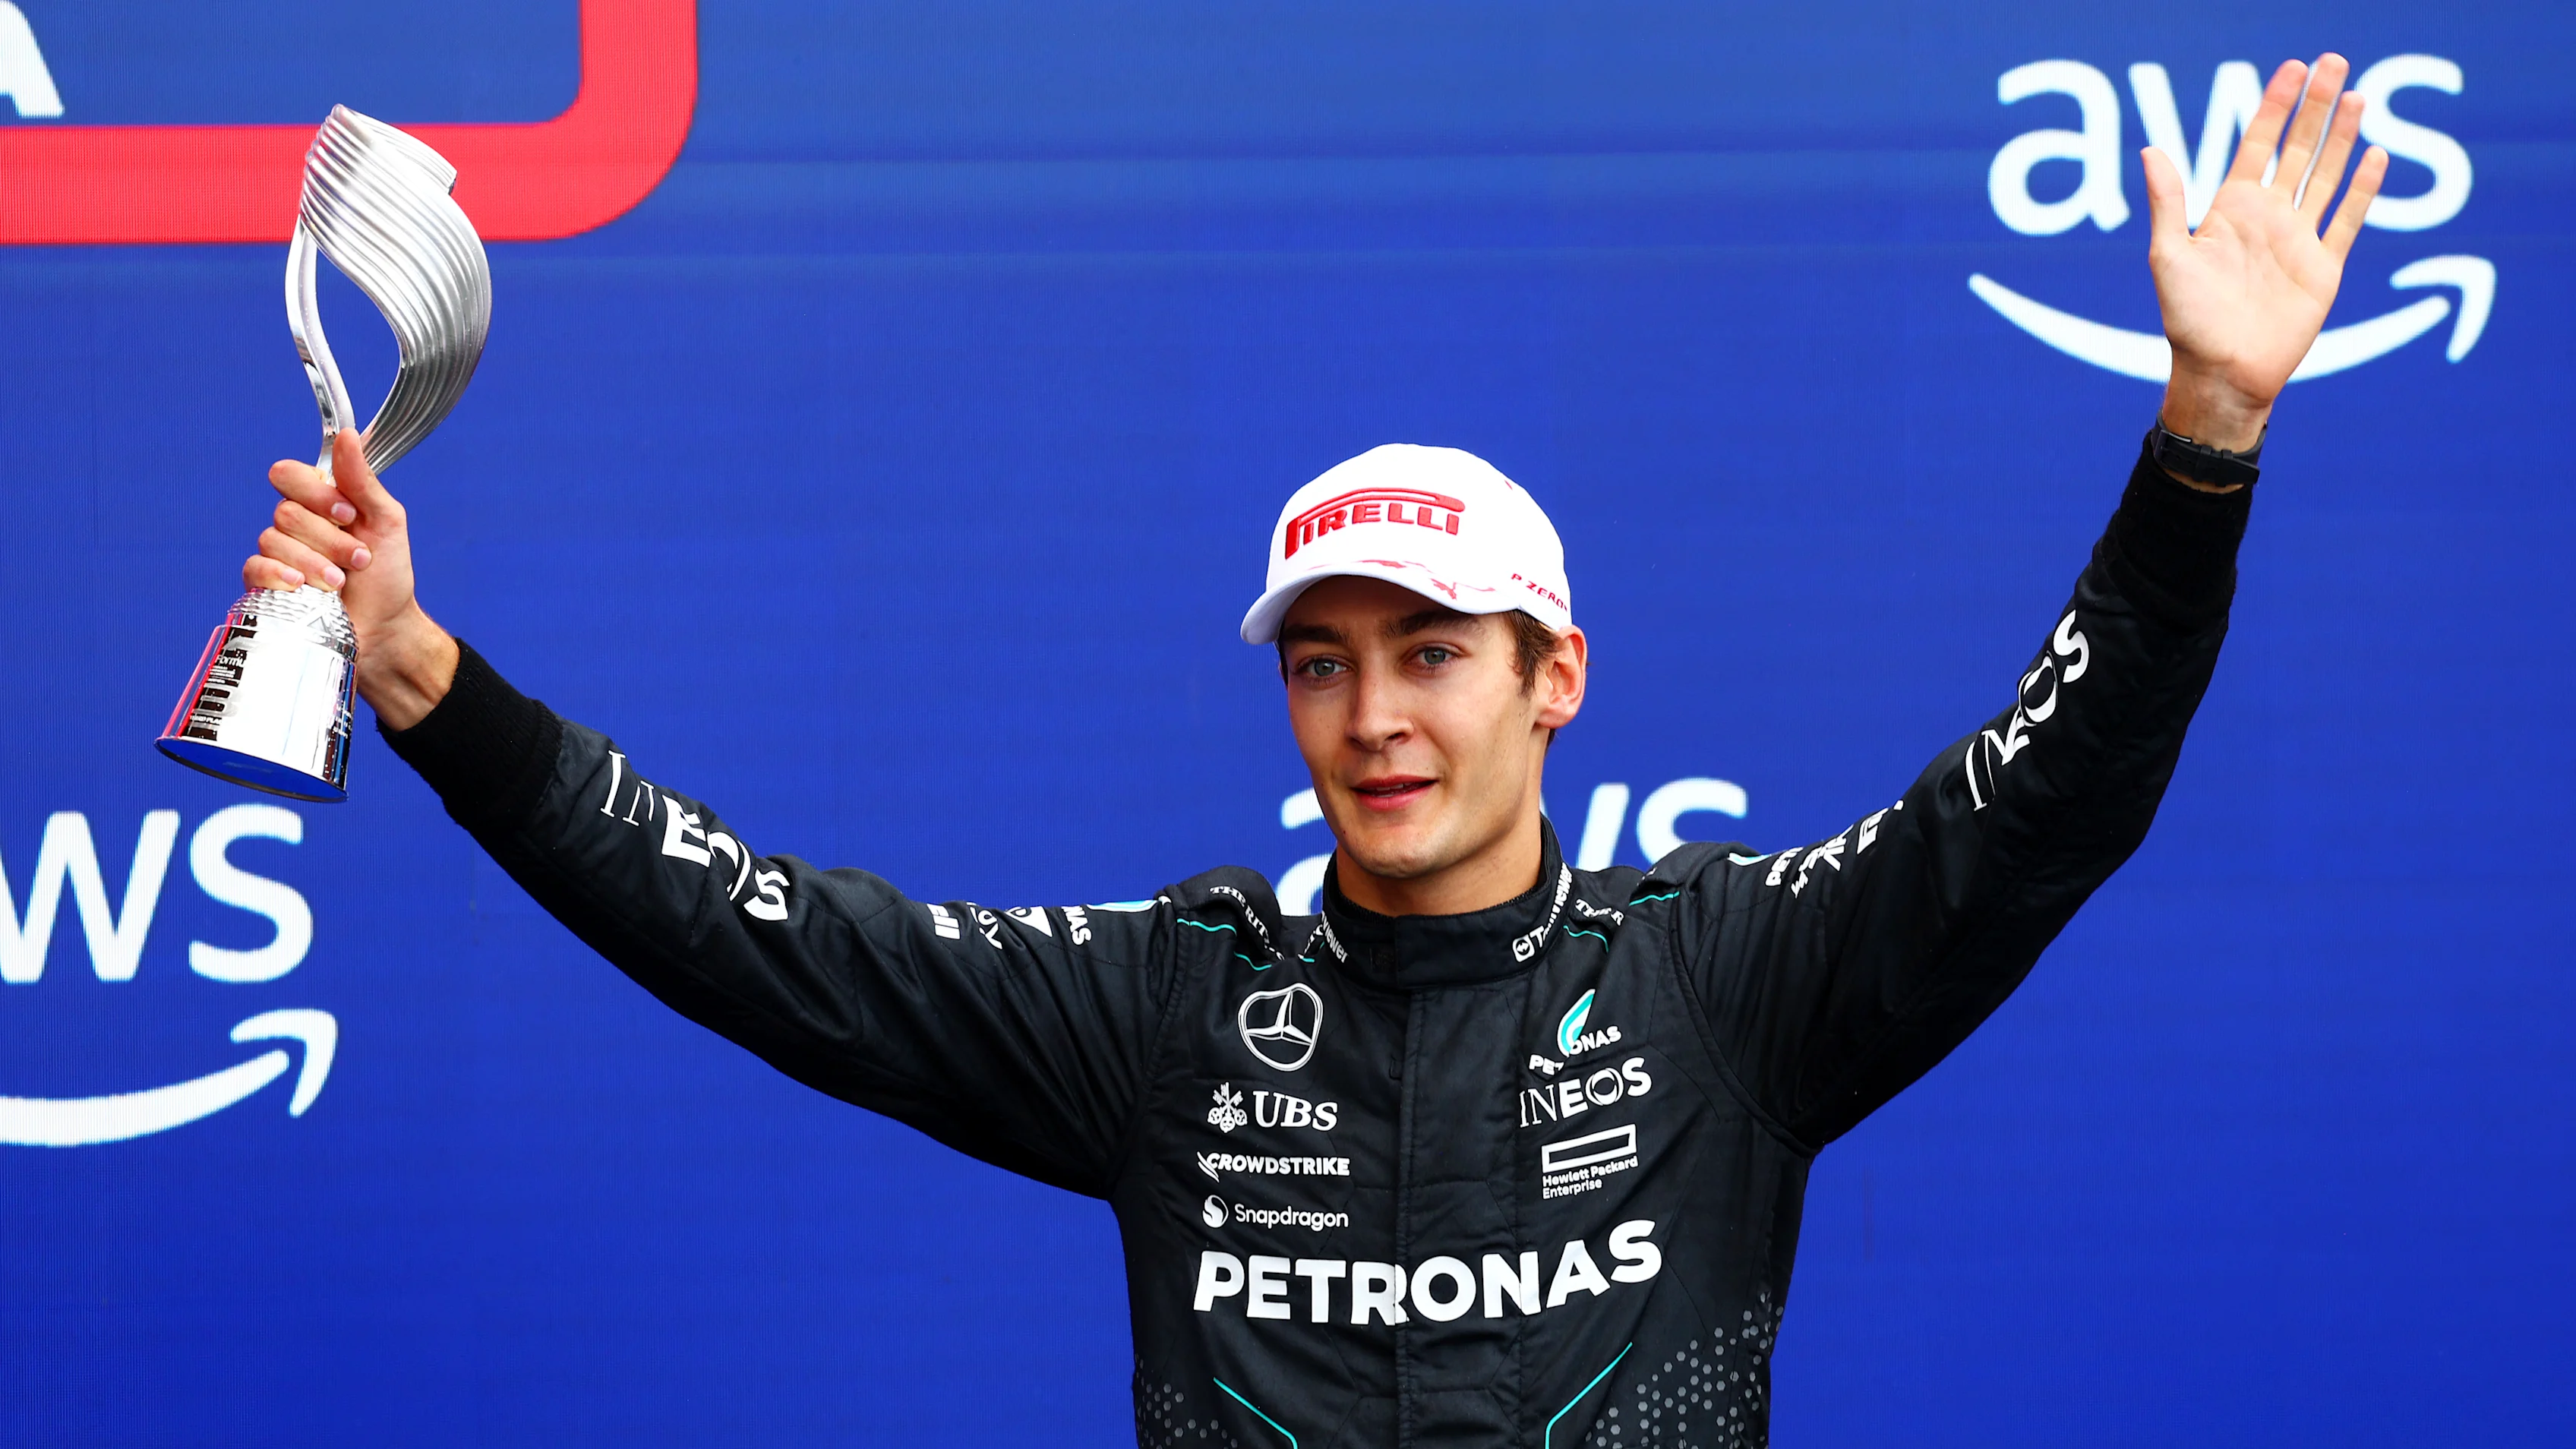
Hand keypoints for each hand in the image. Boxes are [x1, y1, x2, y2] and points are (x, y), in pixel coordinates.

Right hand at [248, 428, 457, 728]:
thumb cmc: (387, 576)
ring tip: (342, 583)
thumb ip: (363, 481)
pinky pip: (254, 568)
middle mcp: (293, 525)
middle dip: (328, 537)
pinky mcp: (266, 586)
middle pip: (286, 510)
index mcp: (318, 502)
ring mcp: (276, 556)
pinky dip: (280, 576)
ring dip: (316, 562)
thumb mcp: (387, 523)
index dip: (313, 490)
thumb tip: (348, 435)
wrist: (385, 628)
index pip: (287, 474)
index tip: (347, 513)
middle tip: (359, 560)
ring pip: (272, 540)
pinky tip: (304, 588)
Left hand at [2143, 53, 2388, 462]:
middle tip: (2336, 62)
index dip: (2275, 106)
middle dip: (2317, 107)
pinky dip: (2363, 189)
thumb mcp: (2170, 255)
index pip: (2258, 144)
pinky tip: (2376, 155)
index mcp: (2231, 209)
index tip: (2294, 68)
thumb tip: (2149, 149)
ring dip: (2343, 137)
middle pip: (2299, 149)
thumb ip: (2167, 202)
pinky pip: (2347, 220)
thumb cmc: (2188, 319)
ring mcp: (2298, 240)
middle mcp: (2268, 217)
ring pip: (2327, 175)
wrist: (2222, 372)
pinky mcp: (2324, 267)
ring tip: (2360, 96)